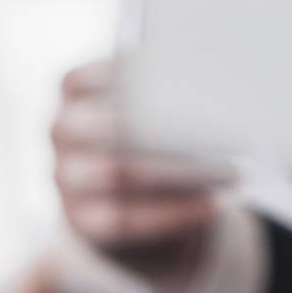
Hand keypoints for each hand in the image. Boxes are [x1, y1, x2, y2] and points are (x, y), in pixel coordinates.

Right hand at [52, 58, 217, 285]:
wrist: (130, 204)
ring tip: (229, 169)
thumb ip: (159, 93)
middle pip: (104, 126)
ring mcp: (66, 179)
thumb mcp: (144, 109)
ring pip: (116, 173)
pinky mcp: (82, 220)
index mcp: (72, 98)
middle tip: (215, 125)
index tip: (172, 72)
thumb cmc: (147, 140)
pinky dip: (172, 213)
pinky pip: (126, 219)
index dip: (121, 74)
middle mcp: (61, 135)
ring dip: (178, 172)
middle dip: (161, 126)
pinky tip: (211, 204)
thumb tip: (214, 84)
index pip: (78, 80)